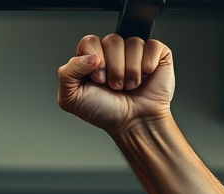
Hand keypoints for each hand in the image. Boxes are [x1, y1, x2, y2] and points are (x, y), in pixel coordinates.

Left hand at [57, 34, 173, 134]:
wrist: (132, 124)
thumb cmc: (103, 112)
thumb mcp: (71, 98)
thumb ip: (67, 73)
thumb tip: (91, 55)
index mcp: (91, 58)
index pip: (89, 41)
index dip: (94, 59)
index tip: (98, 80)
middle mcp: (113, 52)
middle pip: (112, 40)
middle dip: (113, 70)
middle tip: (115, 86)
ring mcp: (135, 51)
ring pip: (132, 43)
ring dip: (130, 72)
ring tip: (129, 86)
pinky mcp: (156, 54)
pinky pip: (152, 45)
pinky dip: (148, 65)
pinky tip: (145, 77)